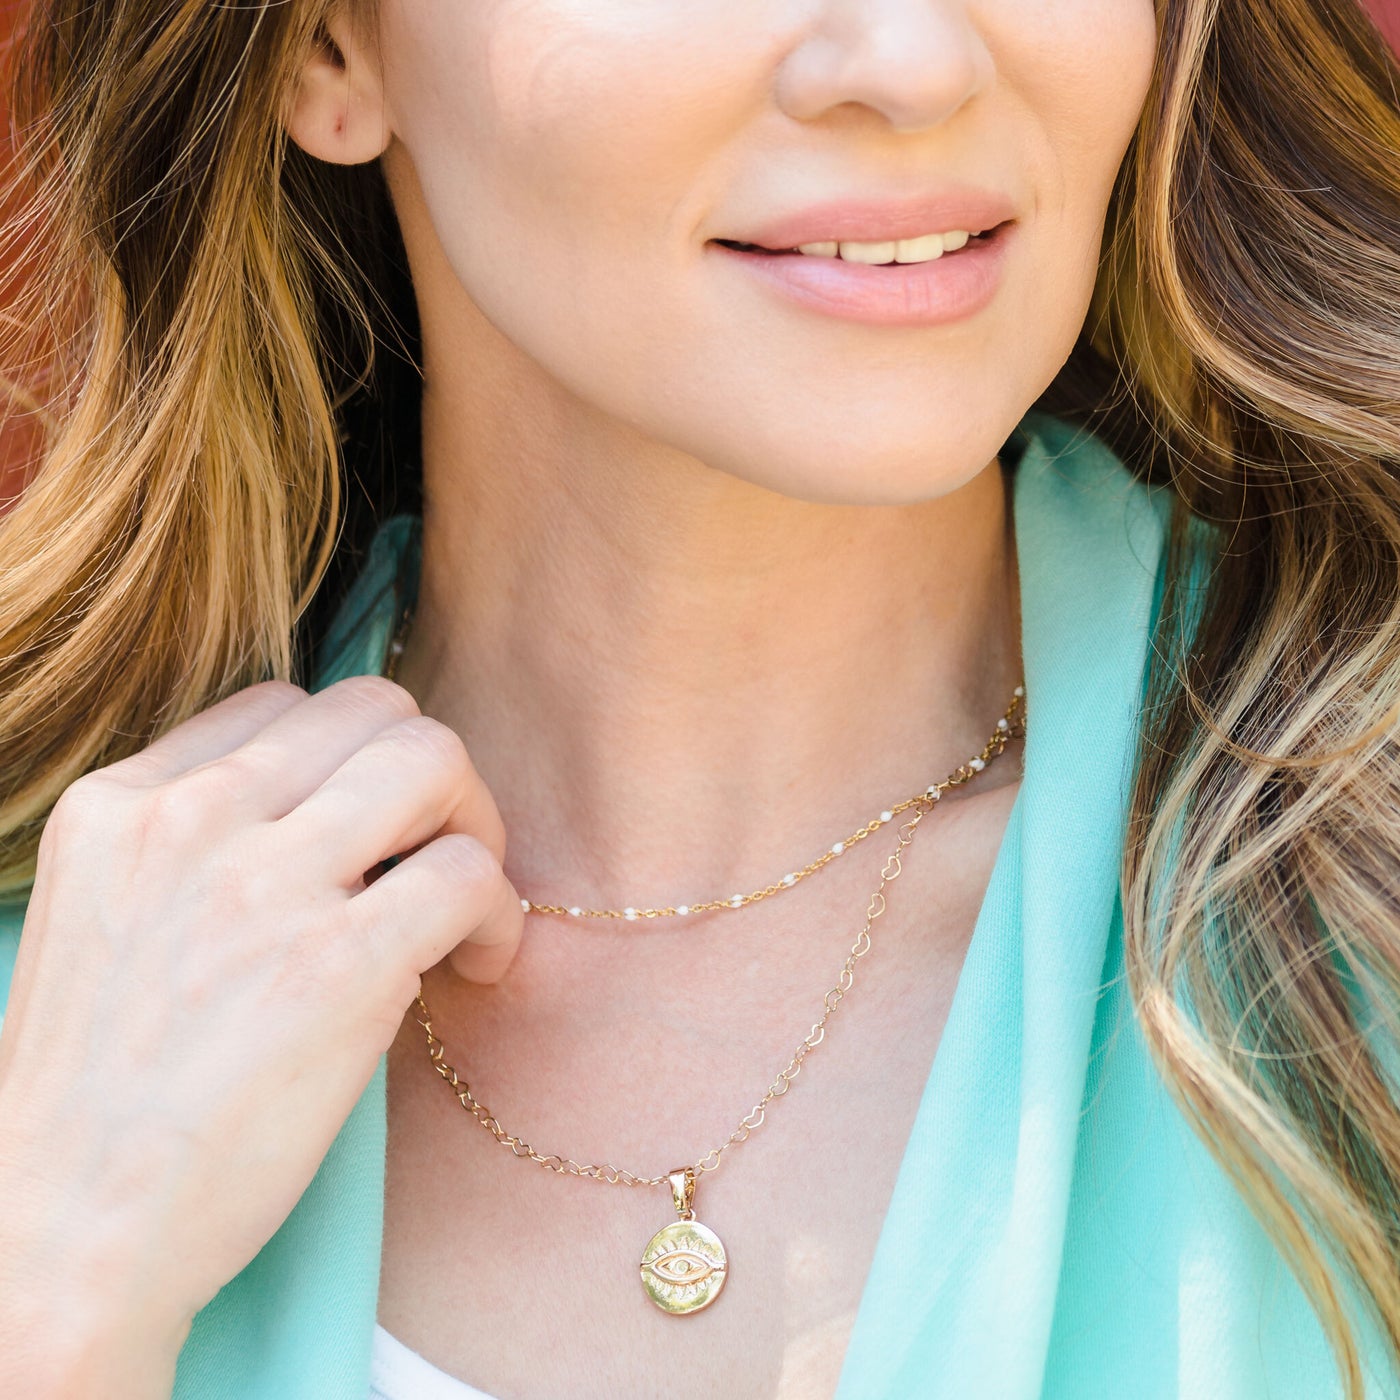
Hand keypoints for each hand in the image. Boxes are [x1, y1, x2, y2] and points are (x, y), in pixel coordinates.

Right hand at [0, 676, 523, 1339]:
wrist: (59, 1237)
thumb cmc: (97, 1096)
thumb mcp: (109, 918)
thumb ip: (204, 845)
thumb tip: (342, 809)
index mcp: (121, 804)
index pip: (283, 706)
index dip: (349, 763)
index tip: (368, 833)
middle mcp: (189, 820)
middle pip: (374, 710)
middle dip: (430, 774)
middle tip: (439, 852)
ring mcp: (261, 886)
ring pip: (433, 761)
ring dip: (477, 825)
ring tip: (467, 906)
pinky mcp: (335, 966)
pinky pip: (468, 874)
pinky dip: (499, 914)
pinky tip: (479, 964)